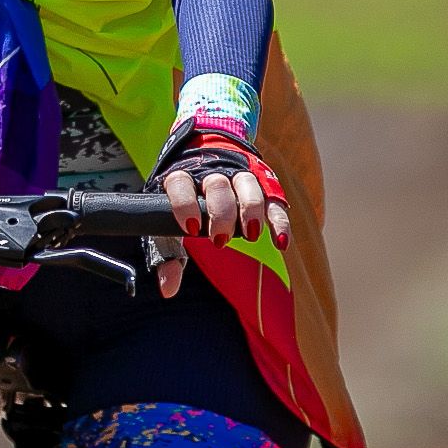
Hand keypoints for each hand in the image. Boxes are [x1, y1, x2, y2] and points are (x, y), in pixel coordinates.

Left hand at [154, 141, 289, 298]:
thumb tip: (167, 288)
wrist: (205, 158)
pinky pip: (274, 201)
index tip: (191, 228)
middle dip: (221, 212)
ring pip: (247, 185)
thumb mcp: (170, 228)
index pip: (181, 183)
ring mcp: (238, 176)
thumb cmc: (185, 204)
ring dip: (250, 209)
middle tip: (219, 239)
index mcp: (182, 177)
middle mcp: (211, 173)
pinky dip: (279, 221)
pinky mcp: (262, 186)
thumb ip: (168, 256)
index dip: (185, 204)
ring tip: (250, 235)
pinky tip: (280, 243)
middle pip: (218, 185)